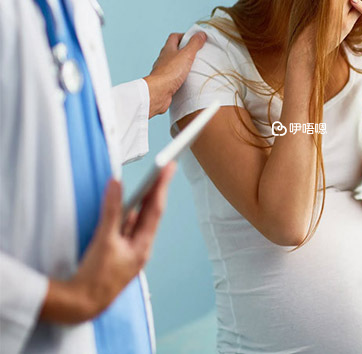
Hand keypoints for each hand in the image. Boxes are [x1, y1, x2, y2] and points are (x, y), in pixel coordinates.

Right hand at [39, 163, 175, 323]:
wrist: (81, 305)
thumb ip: (111, 211)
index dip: (162, 186)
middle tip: (164, 169)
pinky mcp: (120, 254)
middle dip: (156, 190)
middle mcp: (141, 248)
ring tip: (149, 182)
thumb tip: (116, 185)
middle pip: (150, 213)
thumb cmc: (95, 276)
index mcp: (142, 246)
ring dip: (142, 202)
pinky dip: (127, 215)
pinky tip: (125, 207)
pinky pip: (127, 229)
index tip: (168, 168)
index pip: (155, 209)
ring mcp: (131, 252)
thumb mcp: (104, 240)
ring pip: (138, 221)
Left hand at [144, 32, 206, 117]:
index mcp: (168, 49)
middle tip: (195, 52)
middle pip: (173, 50)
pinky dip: (180, 76)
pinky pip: (173, 76)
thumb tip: (201, 34)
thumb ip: (194, 44)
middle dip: (184, 50)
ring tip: (193, 66)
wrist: (159, 91)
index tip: (193, 38)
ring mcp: (163, 70)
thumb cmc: (170, 73)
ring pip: (173, 64)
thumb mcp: (186, 54)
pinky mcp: (165, 82)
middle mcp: (164, 59)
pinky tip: (186, 79)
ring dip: (182, 64)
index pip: (174, 37)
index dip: (184, 36)